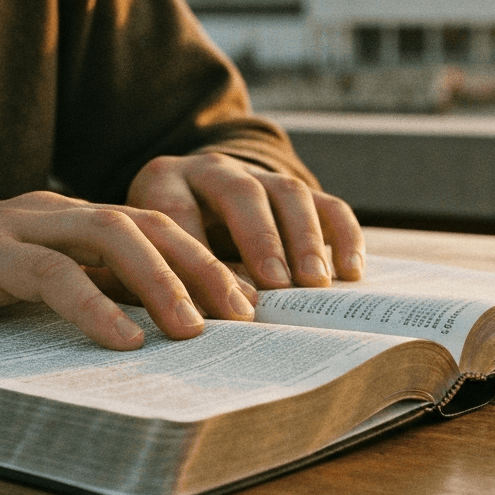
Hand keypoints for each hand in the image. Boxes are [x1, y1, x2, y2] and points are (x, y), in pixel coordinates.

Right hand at [0, 191, 258, 349]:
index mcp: (70, 216)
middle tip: (244, 314)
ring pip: (110, 236)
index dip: (206, 258)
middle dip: (202, 266)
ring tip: (194, 330)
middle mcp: (54, 210)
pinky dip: (92, 305)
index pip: (155, 226)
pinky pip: (50, 273)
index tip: (247, 302)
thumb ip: (86, 290)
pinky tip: (122, 339)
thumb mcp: (34, 284)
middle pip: (148, 223)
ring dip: (161, 282)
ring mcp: (19, 225)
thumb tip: (152, 326)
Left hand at [126, 153, 364, 289]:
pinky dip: (342, 234)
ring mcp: (257, 174)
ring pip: (287, 193)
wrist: (189, 197)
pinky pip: (325, 203)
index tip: (213, 308)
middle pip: (240, 193)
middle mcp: (212, 169)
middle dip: (259, 239)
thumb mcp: (142, 253)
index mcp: (163, 181)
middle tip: (274, 285)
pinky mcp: (294, 188)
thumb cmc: (158, 243)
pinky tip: (351, 271)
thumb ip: (154, 280)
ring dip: (303, 239)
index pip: (177, 214)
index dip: (195, 259)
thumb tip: (184, 324)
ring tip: (313, 283)